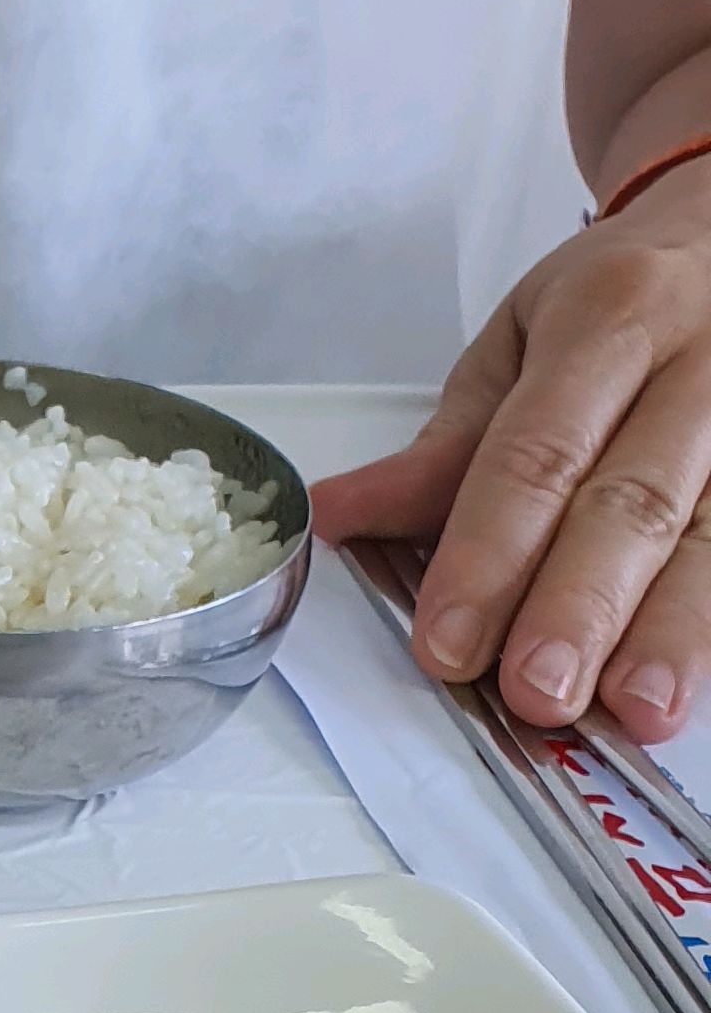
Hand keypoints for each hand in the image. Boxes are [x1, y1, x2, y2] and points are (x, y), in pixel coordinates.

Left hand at [313, 158, 710, 738]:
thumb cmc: (615, 301)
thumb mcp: (517, 343)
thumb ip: (441, 449)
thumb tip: (337, 517)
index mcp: (610, 316)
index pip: (537, 452)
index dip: (490, 554)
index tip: (450, 644)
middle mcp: (703, 358)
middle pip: (635, 499)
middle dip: (583, 605)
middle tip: (539, 693)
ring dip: (675, 631)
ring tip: (639, 712)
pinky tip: (690, 682)